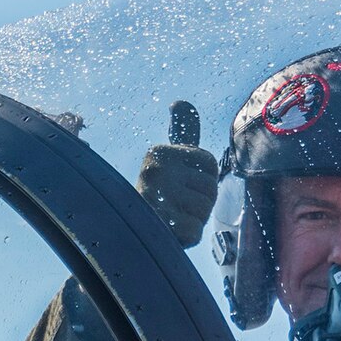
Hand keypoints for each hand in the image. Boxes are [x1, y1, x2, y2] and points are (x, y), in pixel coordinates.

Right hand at [135, 101, 217, 247]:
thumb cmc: (158, 196)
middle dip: (200, 202)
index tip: (181, 185)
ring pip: (204, 210)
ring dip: (193, 219)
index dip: (203, 180)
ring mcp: (156, 199)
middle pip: (211, 188)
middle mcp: (155, 171)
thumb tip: (181, 103)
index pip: (210, 163)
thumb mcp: (169, 160)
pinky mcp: (161, 226)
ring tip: (172, 216)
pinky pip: (194, 231)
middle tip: (176, 205)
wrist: (129, 230)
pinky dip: (186, 236)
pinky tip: (169, 231)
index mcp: (160, 152)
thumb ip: (182, 132)